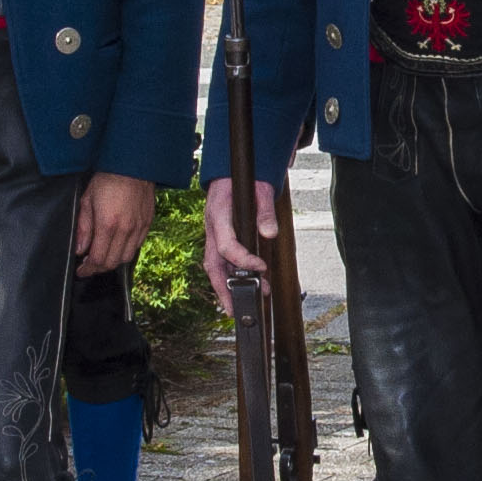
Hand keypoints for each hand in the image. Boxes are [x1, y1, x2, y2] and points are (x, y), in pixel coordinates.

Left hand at [77, 171, 156, 277]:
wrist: (132, 165)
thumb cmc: (107, 180)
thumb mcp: (87, 201)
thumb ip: (83, 229)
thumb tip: (80, 250)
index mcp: (107, 224)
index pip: (98, 259)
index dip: (88, 269)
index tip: (81, 271)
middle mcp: (125, 230)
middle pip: (112, 262)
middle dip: (98, 268)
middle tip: (89, 266)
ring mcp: (138, 227)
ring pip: (126, 257)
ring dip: (113, 261)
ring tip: (103, 257)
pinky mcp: (147, 223)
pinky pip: (137, 246)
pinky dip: (126, 251)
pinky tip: (117, 246)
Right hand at [203, 178, 281, 302]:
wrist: (229, 171)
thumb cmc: (243, 178)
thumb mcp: (259, 189)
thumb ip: (265, 211)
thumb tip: (270, 233)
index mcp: (218, 214)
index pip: (226, 245)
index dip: (243, 260)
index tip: (261, 268)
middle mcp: (212, 227)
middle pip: (212, 264)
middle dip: (222, 289)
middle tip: (235, 309)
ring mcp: (212, 234)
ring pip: (213, 266)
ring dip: (225, 287)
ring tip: (240, 304)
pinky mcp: (217, 238)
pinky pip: (219, 261)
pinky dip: (227, 277)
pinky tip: (241, 287)